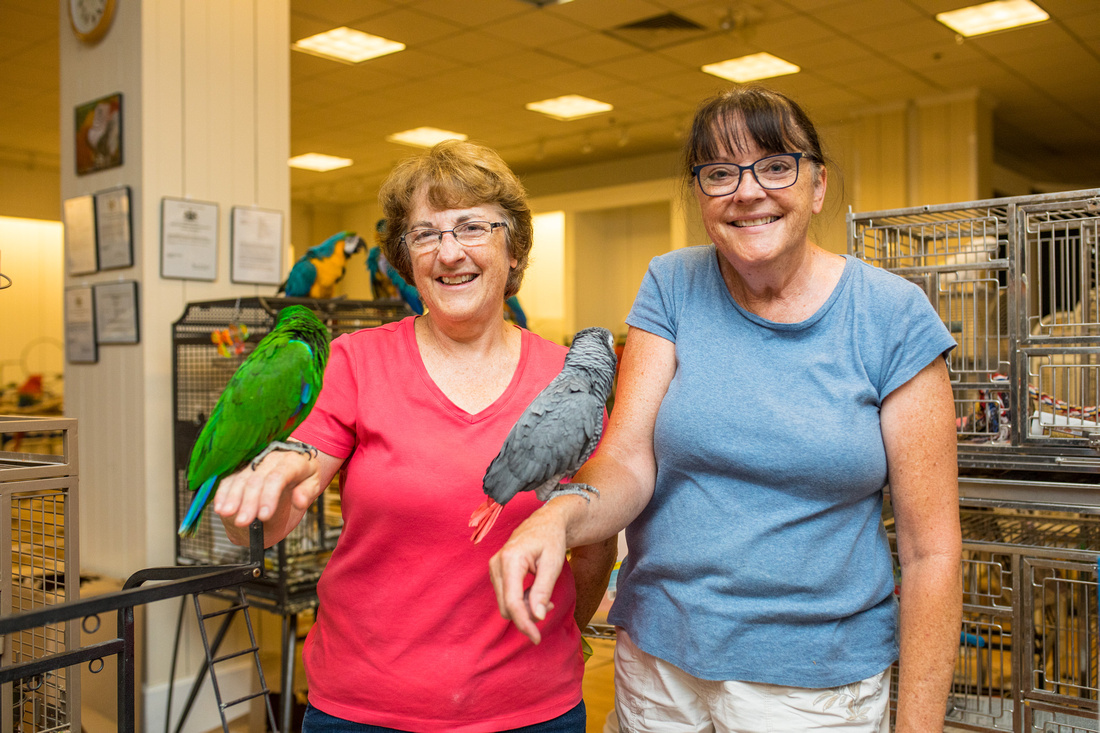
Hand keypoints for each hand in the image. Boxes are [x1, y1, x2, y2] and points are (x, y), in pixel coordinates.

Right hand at [212, 447, 322, 529]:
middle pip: (256, 480)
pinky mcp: (241, 467)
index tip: (264, 516)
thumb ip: (308, 491)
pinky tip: (220, 507)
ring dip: (232, 498)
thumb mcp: (313, 482)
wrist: (292, 457)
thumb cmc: (304, 474)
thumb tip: (300, 500)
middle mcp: (271, 458)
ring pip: (240, 479)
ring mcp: (255, 461)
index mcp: (292, 461)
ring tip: (227, 514)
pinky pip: (230, 478)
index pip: (278, 477)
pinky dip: (223, 493)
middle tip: (243, 522)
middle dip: (248, 502)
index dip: (269, 496)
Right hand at [489, 505, 569, 644]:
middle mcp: (496, 563)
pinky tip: (535, 594)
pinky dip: (521, 601)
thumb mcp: (553, 564)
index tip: (536, 638)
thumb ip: (543, 591)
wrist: (545, 522)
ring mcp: (494, 568)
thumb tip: (537, 617)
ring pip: (505, 604)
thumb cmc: (551, 539)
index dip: (524, 623)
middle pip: (506, 606)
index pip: (512, 602)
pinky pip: (506, 597)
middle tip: (549, 606)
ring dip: (525, 608)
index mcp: (511, 559)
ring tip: (545, 598)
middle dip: (527, 615)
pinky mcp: (496, 572)